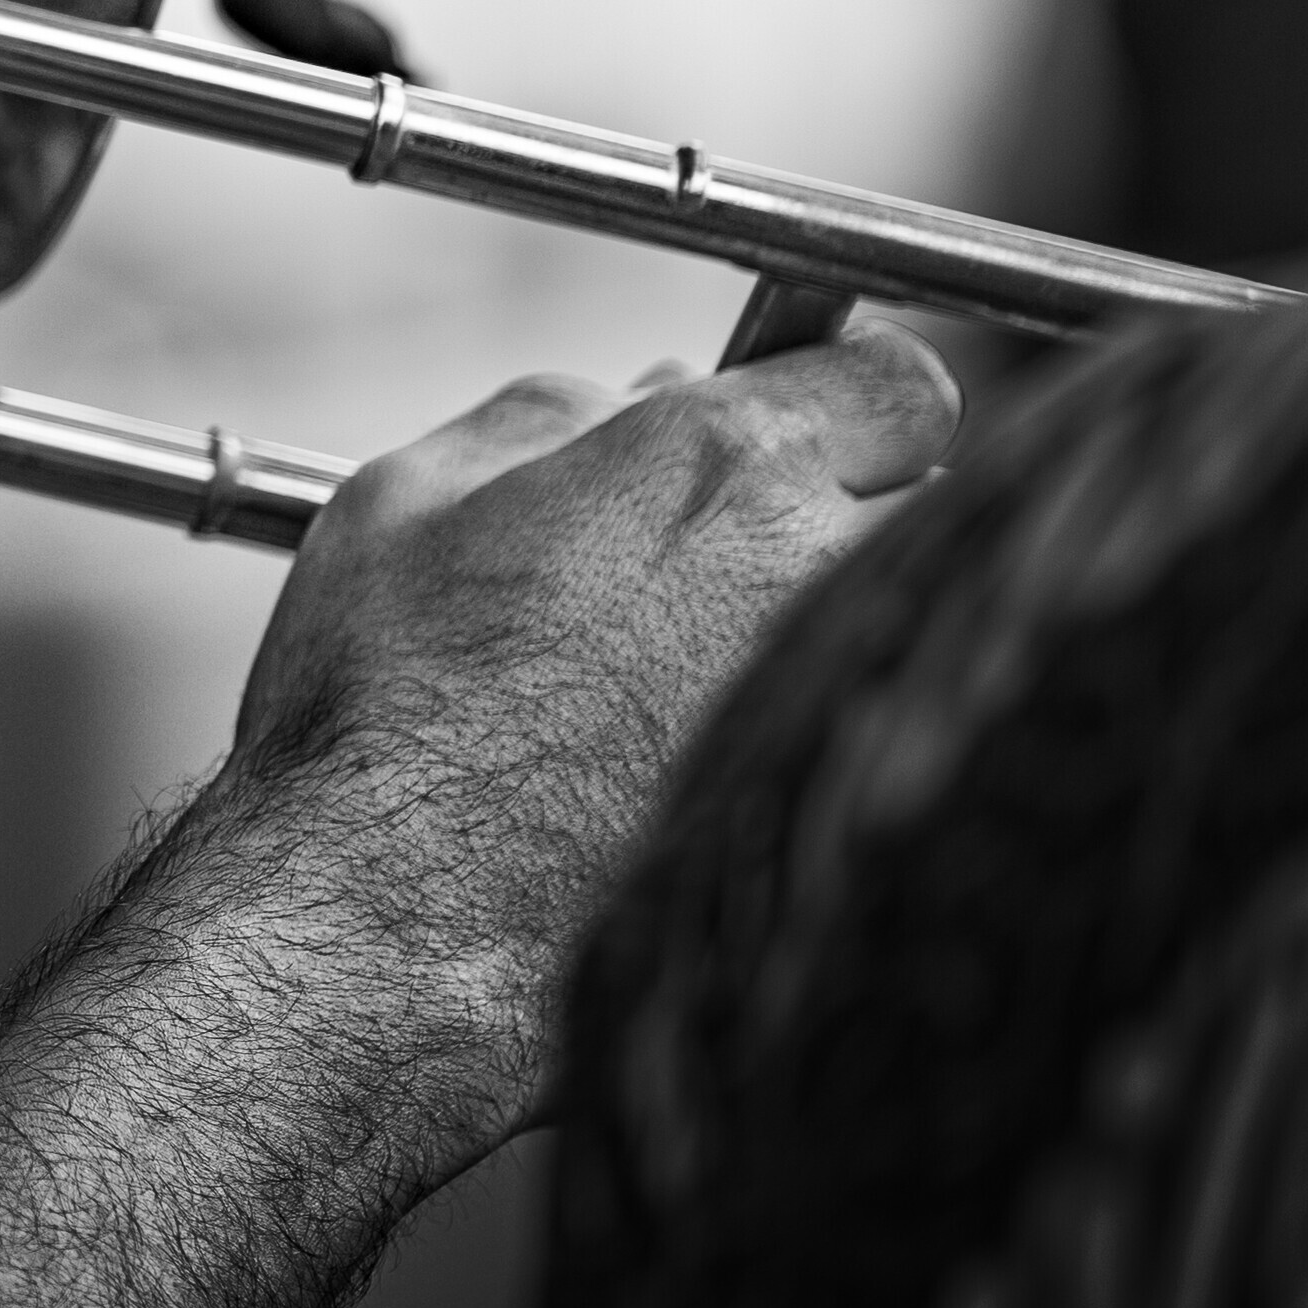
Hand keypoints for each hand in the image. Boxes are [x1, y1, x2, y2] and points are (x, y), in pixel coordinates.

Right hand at [219, 323, 958, 1046]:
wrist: (402, 919)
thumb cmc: (380, 706)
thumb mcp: (403, 501)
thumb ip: (541, 419)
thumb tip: (639, 398)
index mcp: (717, 465)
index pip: (898, 388)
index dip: (855, 407)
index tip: (817, 436)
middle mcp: (818, 573)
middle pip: (927, 516)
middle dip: (849, 525)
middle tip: (740, 569)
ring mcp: (855, 707)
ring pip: (903, 640)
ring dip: (841, 638)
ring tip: (713, 686)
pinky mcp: (853, 820)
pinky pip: (886, 752)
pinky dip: (834, 751)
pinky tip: (711, 778)